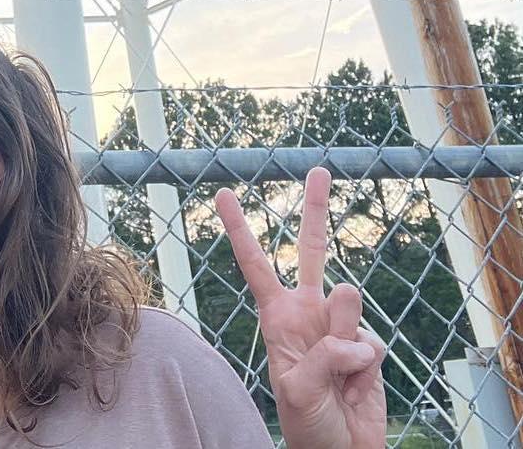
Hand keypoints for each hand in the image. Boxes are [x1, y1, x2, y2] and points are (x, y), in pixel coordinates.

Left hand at [215, 167, 385, 448]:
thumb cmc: (308, 423)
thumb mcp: (295, 389)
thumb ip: (320, 352)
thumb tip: (354, 325)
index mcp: (276, 316)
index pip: (255, 265)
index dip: (240, 230)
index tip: (224, 194)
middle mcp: (307, 311)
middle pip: (310, 251)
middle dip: (315, 209)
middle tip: (319, 170)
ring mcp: (339, 324)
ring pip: (347, 304)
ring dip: (345, 337)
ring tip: (339, 370)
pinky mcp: (368, 344)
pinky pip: (370, 343)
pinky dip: (365, 367)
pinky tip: (357, 385)